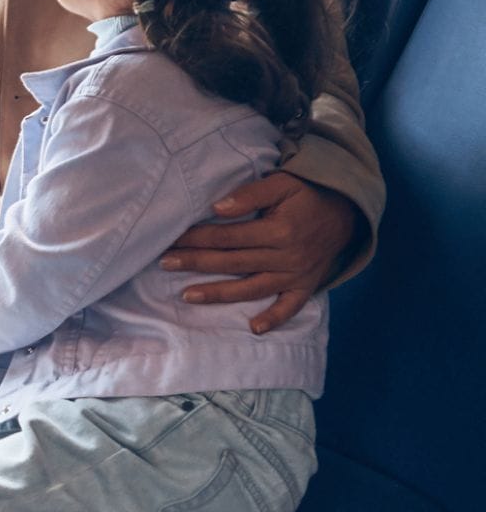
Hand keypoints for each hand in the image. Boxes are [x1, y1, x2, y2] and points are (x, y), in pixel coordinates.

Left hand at [163, 172, 358, 334]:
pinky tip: (253, 328)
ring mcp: (296, 275)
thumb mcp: (283, 183)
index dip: (197, 238)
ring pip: (252, 288)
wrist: (347, 212)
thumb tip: (217, 208)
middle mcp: (286, 257)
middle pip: (232, 262)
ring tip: (188, 295)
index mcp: (278, 230)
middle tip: (165, 263)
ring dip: (219, 294)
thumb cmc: (308, 194)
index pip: (228, 237)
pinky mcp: (306, 286)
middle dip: (196, 263)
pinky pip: (290, 307)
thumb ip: (250, 195)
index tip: (172, 240)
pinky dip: (274, 319)